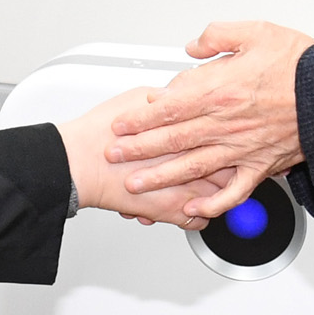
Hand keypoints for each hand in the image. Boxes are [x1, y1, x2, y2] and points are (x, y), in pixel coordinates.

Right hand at [58, 93, 222, 228]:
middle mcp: (192, 164)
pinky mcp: (171, 213)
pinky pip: (200, 220)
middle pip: (230, 168)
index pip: (228, 137)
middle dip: (226, 164)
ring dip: (215, 191)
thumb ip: (169, 97)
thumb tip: (180, 94)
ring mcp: (185, 191)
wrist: (82, 162)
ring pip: (220, 197)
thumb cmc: (104, 132)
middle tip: (221, 159)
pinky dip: (197, 214)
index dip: (228, 136)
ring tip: (206, 182)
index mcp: (190, 134)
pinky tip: (189, 204)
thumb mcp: (141, 98)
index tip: (227, 134)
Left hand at [103, 20, 313, 220]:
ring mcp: (243, 147)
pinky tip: (196, 209)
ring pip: (193, 167)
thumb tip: (192, 47)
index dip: (140, 118)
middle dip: (138, 149)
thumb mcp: (256, 32)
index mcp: (221, 90)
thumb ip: (217, 37)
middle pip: (173, 139)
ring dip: (162, 177)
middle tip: (114, 156)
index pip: (169, 107)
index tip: (121, 124)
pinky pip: (234, 190)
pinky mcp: (262, 165)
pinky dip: (214, 203)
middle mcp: (227, 122)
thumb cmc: (301, 65)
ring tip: (137, 185)